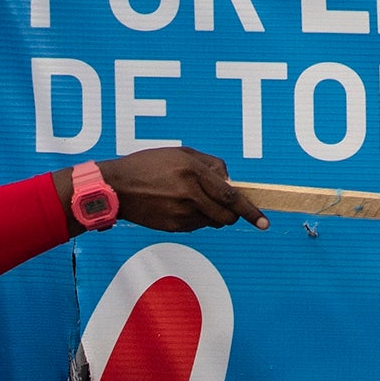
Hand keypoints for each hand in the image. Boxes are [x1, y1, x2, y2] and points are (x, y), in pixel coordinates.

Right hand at [97, 144, 261, 230]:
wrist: (115, 187)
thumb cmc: (148, 165)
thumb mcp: (181, 153)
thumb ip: (211, 164)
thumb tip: (230, 180)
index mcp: (193, 173)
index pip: (230, 196)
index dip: (250, 211)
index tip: (264, 222)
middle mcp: (189, 195)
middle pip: (226, 215)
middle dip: (234, 214)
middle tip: (229, 208)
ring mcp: (180, 214)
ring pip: (212, 221)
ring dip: (212, 214)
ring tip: (192, 199)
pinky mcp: (172, 227)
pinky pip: (196, 226)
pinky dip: (196, 218)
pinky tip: (179, 206)